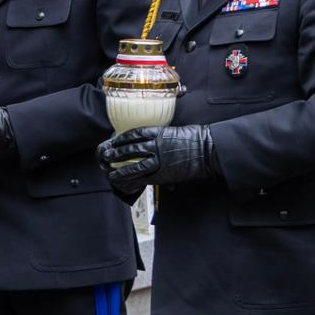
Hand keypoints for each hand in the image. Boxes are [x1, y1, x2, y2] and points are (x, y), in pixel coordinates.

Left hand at [98, 125, 219, 187]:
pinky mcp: (163, 174)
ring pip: (134, 165)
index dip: (122, 137)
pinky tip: (125, 182)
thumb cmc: (195, 139)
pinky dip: (133, 180)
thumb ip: (162, 136)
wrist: (207, 151)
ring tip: (111, 172)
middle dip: (117, 152)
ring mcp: (159, 160)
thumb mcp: (176, 131)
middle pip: (131, 149)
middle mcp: (156, 146)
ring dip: (120, 169)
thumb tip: (152, 140)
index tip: (114, 139)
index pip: (135, 133)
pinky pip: (144, 178)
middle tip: (107, 155)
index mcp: (159, 133)